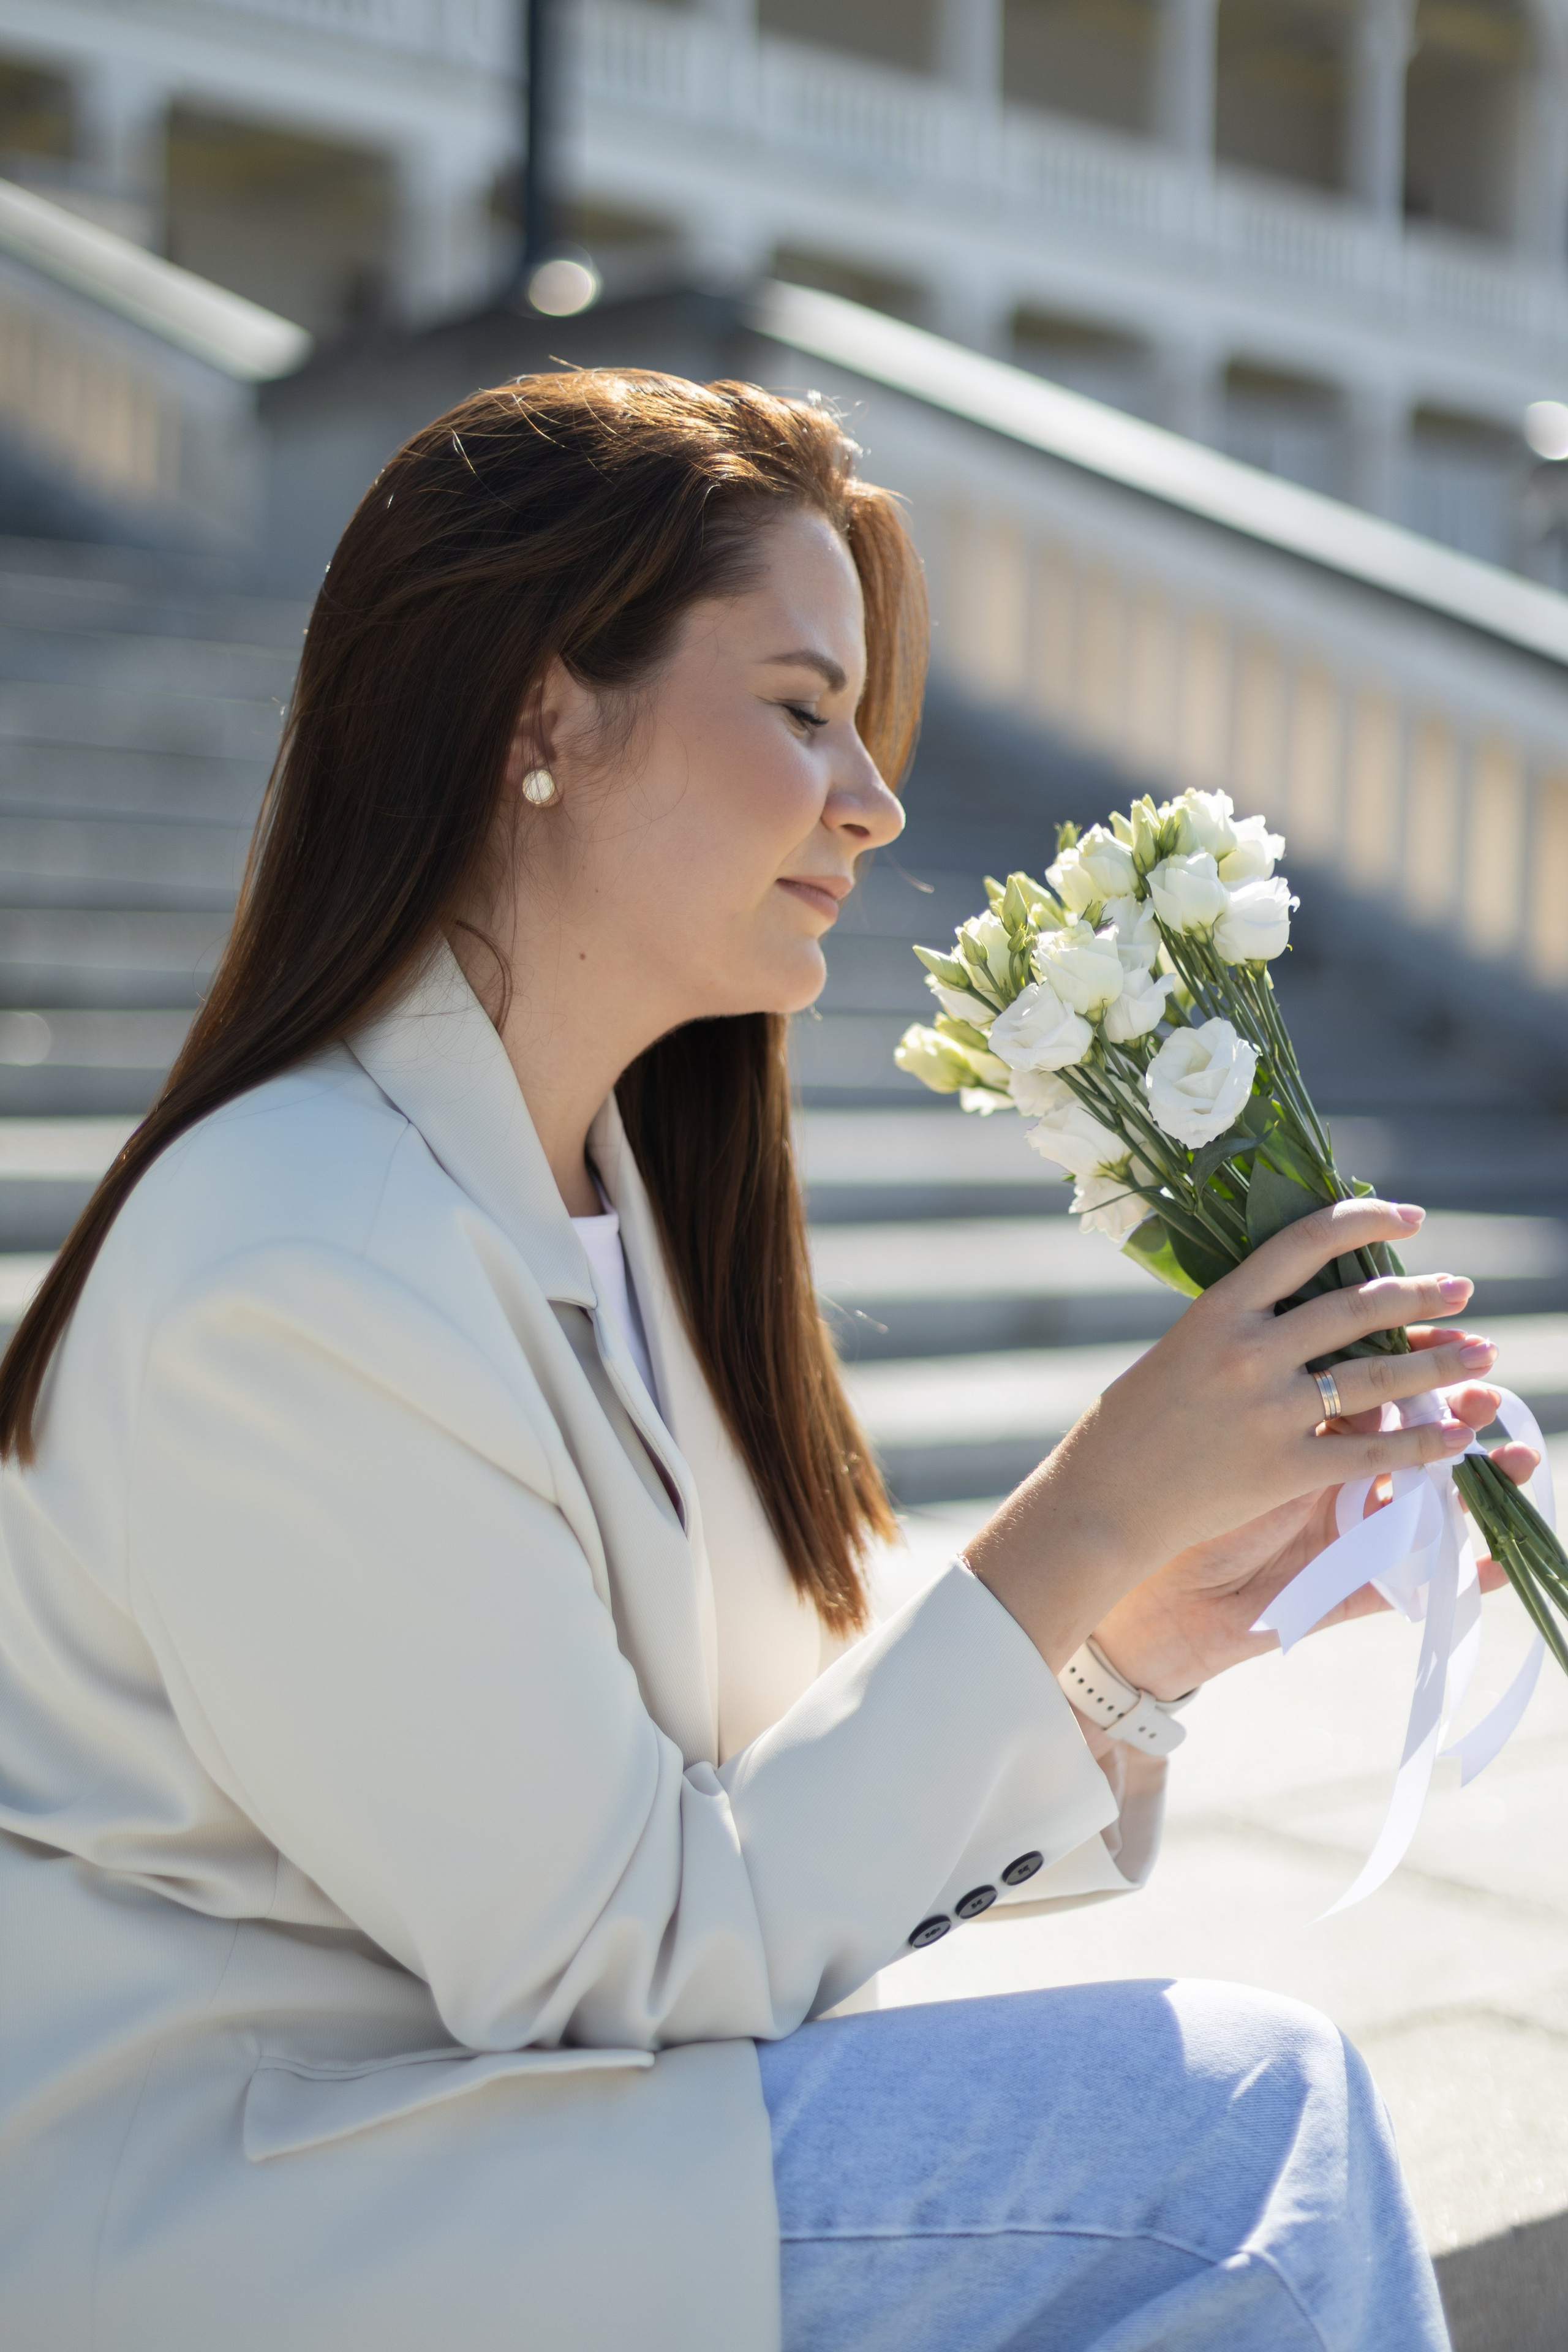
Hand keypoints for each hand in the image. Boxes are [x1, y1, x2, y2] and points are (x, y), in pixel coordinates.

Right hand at [965, 1199, 1505, 1675]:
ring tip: (1483, 1351)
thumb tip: (1308, 1306)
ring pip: (1378, 1377)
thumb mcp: (1180, 1352)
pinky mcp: (1284, 1469)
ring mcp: (1268, 1411)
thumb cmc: (1133, 1426)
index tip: (1409, 1218)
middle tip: (1461, 1290)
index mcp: (1217, 1309)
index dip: (1365, 1220)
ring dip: (1440, 1363)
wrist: (1100, 1502)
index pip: (1304, 1242)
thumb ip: (1241, 1328)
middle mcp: (1248, 1351)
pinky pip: (1372, 1451)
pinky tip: (1459, 1437)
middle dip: (1420, 1296)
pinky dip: (1423, 1444)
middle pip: (1356, 1308)